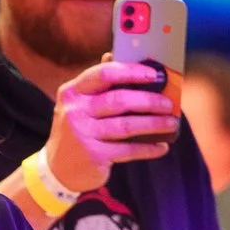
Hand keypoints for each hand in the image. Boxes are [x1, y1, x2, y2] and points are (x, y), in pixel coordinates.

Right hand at [48, 60, 184, 191]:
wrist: (57, 170)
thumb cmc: (78, 130)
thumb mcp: (80, 105)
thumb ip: (99, 84)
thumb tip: (125, 60)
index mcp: (73, 92)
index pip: (104, 74)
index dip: (132, 72)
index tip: (155, 74)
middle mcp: (75, 111)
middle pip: (119, 100)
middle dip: (149, 101)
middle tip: (168, 103)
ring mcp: (82, 135)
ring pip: (126, 126)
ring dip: (154, 124)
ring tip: (171, 123)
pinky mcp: (93, 156)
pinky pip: (127, 150)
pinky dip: (148, 148)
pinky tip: (161, 146)